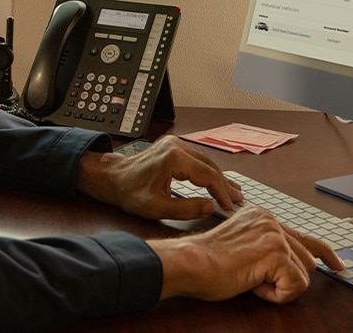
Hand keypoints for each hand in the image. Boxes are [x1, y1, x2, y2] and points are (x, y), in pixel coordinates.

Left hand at [74, 135, 242, 219]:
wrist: (113, 178)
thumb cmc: (130, 193)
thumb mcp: (157, 208)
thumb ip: (185, 209)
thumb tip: (209, 206)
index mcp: (174, 159)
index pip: (208, 176)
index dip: (222, 192)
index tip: (230, 206)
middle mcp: (177, 146)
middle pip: (210, 166)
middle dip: (225, 185)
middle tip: (239, 200)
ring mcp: (175, 144)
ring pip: (205, 162)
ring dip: (219, 177)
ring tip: (233, 191)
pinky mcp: (173, 146)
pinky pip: (197, 159)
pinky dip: (208, 171)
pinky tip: (216, 179)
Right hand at [148, 205, 344, 303]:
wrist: (190, 263)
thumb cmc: (208, 262)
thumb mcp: (242, 247)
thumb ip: (266, 247)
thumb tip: (293, 262)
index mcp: (263, 217)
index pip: (304, 236)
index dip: (325, 254)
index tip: (338, 265)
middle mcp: (271, 220)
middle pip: (307, 261)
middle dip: (287, 279)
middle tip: (255, 281)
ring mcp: (274, 234)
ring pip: (302, 275)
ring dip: (278, 287)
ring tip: (250, 279)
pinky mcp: (275, 252)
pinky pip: (295, 286)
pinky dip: (275, 295)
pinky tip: (252, 284)